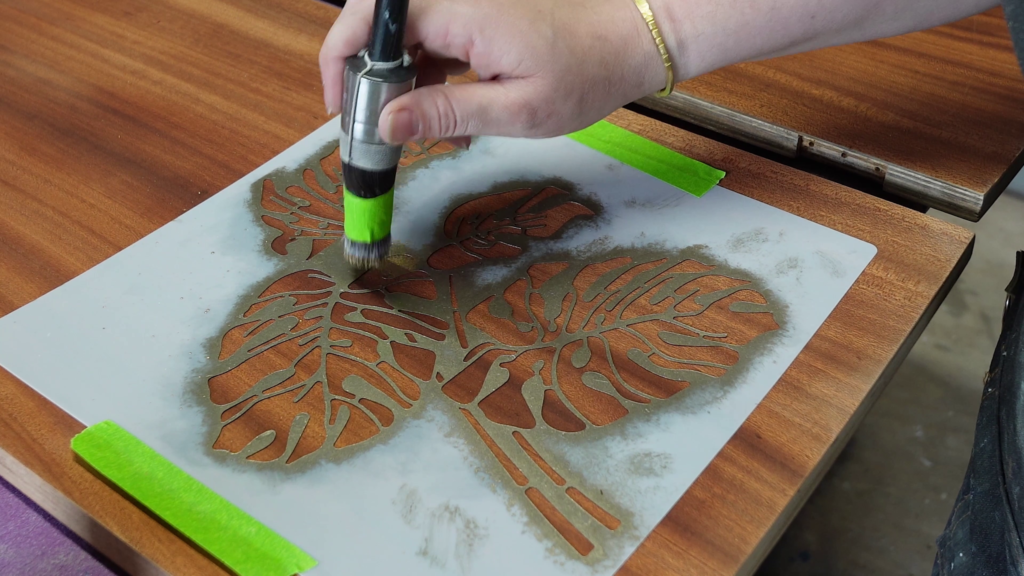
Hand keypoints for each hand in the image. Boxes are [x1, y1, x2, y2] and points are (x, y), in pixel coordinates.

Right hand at [319, 0, 668, 143]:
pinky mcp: (480, 15)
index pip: (373, 24)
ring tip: (424, 132)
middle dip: (369, 78)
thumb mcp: (518, 109)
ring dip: (403, 83)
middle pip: (384, 28)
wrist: (633, 37)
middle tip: (377, 127)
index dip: (342, 61)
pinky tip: (450, 115)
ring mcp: (468, 5)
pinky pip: (436, 40)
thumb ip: (447, 113)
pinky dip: (431, 76)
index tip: (340, 105)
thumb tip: (387, 124)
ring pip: (408, 38)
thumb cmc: (588, 71)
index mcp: (462, 13)